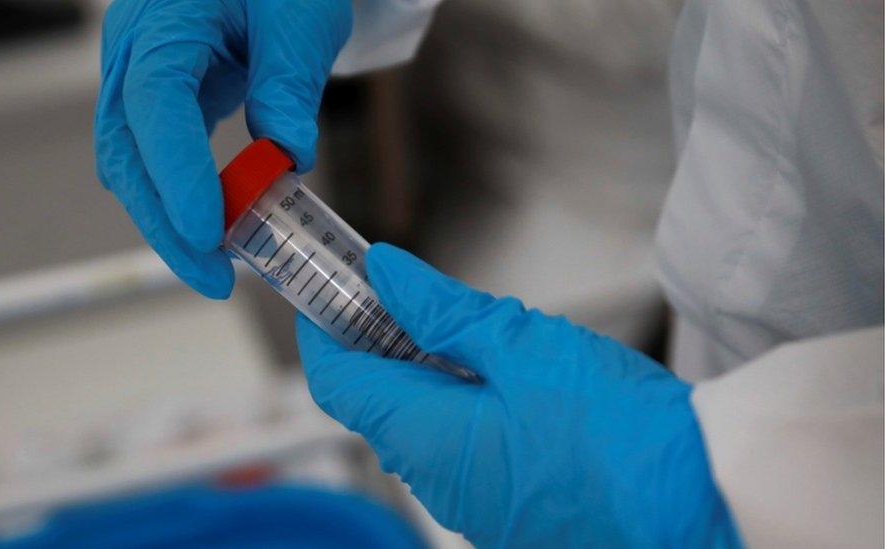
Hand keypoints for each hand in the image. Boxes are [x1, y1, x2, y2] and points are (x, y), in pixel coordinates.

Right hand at [95, 0, 350, 297]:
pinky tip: (211, 230)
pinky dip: (177, 198)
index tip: (210, 230)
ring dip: (168, 220)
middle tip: (213, 276)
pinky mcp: (155, 100)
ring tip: (216, 267)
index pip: (156, 102)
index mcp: (166, 19)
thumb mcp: (298, 21)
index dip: (177, 172)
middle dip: (165, 222)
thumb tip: (288, 158)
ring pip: (131, 163)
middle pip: (127, 149)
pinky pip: (153, 158)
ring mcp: (137, 76)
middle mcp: (135, 51)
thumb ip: (288, 88)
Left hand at [297, 244, 741, 547]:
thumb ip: (444, 311)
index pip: (339, 383)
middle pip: (378, 403)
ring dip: (422, 373)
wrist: (702, 507)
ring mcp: (474, 503)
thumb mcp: (525, 346)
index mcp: (429, 439)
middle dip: (378, 343)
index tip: (328, 289)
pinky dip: (459, 406)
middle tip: (402, 292)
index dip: (323, 332)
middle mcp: (439, 482)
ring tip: (461, 327)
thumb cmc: (621, 432)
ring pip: (422, 425)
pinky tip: (501, 377)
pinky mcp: (509, 508)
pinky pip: (461, 450)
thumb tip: (385, 276)